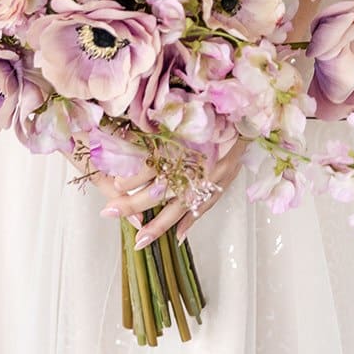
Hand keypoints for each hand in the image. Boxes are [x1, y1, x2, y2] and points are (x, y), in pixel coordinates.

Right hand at [92, 136, 249, 249]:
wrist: (243, 112)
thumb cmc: (230, 149)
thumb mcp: (221, 183)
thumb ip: (198, 209)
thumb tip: (178, 238)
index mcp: (206, 186)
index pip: (178, 212)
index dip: (158, 228)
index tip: (139, 241)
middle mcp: (198, 172)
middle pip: (162, 194)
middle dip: (133, 206)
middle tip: (110, 213)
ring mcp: (190, 151)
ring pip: (157, 171)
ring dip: (133, 180)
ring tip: (115, 189)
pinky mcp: (184, 132)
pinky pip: (159, 147)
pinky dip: (141, 155)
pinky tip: (127, 159)